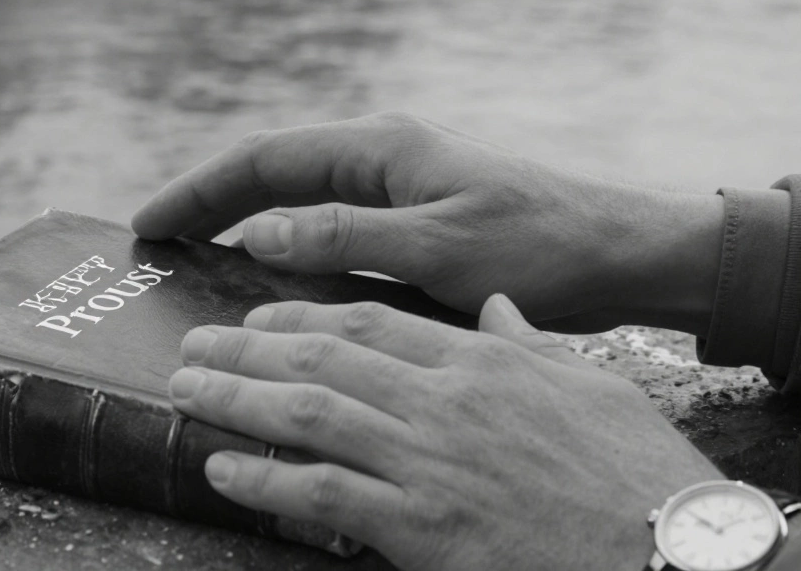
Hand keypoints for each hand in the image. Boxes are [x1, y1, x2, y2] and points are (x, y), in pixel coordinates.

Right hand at [133, 113, 723, 333]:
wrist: (622, 253)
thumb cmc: (541, 245)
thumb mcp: (438, 246)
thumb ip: (345, 237)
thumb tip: (256, 233)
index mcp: (381, 148)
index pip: (264, 159)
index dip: (199, 189)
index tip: (148, 221)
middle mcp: (382, 158)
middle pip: (272, 173)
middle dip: (209, 201)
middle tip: (155, 240)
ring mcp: (397, 187)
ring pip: (298, 200)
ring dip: (243, 222)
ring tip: (193, 257)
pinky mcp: (413, 219)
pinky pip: (329, 227)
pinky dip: (287, 247)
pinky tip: (270, 279)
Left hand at [167, 296, 723, 570]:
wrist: (671, 550)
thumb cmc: (636, 472)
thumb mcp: (591, 386)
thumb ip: (530, 343)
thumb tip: (496, 309)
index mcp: (478, 361)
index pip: (368, 318)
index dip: (299, 314)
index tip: (256, 314)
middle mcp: (442, 401)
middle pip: (321, 355)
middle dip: (246, 346)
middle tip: (192, 344)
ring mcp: (427, 461)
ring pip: (307, 412)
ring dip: (234, 398)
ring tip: (184, 391)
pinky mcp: (421, 527)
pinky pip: (320, 494)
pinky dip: (263, 479)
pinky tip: (221, 469)